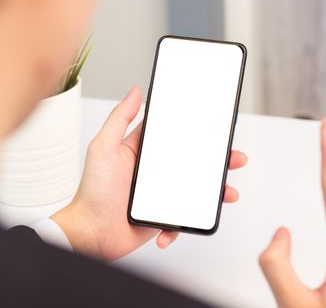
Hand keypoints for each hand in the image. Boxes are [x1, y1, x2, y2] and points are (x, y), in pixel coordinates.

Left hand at [52, 86, 247, 260]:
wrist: (91, 233)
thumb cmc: (93, 191)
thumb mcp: (104, 147)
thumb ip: (120, 118)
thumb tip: (135, 91)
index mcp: (146, 152)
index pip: (178, 136)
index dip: (199, 130)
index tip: (218, 125)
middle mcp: (158, 172)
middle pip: (196, 162)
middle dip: (219, 160)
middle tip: (234, 157)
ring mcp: (163, 195)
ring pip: (198, 190)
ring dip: (217, 191)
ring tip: (228, 193)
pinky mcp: (165, 217)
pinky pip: (183, 219)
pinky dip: (184, 225)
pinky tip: (175, 227)